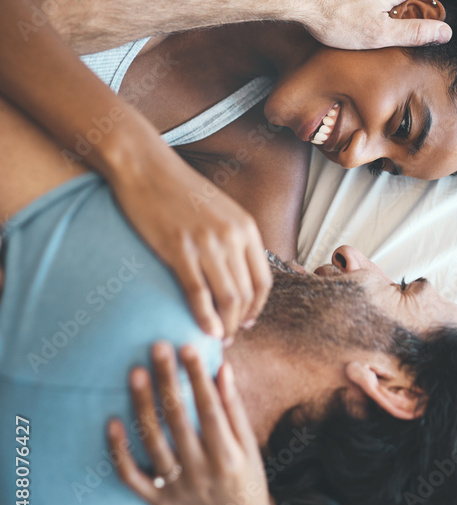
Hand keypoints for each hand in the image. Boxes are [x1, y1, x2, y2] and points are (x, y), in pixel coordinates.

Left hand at [108, 342, 274, 504]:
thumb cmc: (246, 475)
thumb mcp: (248, 443)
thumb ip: (233, 407)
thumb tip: (222, 367)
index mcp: (228, 456)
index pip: (210, 408)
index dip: (198, 376)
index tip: (187, 347)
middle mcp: (201, 473)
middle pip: (178, 420)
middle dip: (168, 380)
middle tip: (157, 347)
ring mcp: (177, 490)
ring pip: (153, 443)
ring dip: (142, 405)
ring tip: (136, 372)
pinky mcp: (158, 502)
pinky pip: (132, 477)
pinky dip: (119, 451)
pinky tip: (112, 422)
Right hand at [110, 142, 271, 338]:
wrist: (145, 166)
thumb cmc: (178, 190)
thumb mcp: (219, 210)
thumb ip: (232, 237)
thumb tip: (235, 272)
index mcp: (246, 227)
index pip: (263, 280)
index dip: (257, 307)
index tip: (245, 321)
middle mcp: (232, 236)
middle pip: (247, 294)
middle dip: (239, 321)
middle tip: (228, 336)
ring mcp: (207, 242)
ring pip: (228, 298)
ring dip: (224, 325)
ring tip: (217, 338)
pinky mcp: (179, 248)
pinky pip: (198, 293)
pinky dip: (204, 317)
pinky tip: (203, 331)